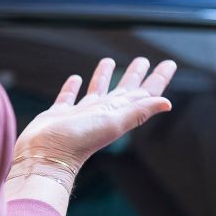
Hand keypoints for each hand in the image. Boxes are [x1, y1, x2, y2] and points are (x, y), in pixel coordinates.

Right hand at [16, 56, 176, 171]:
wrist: (46, 154)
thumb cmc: (79, 140)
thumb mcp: (113, 122)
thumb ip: (139, 111)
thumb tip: (167, 103)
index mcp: (119, 112)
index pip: (144, 93)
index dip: (158, 79)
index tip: (169, 64)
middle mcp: (102, 112)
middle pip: (124, 89)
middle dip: (135, 74)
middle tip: (143, 60)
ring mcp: (81, 113)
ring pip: (97, 90)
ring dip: (104, 76)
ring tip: (108, 60)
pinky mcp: (60, 114)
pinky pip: (69, 97)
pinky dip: (73, 87)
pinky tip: (75, 78)